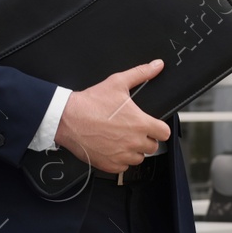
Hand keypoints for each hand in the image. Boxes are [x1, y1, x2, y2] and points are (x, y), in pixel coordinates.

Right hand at [54, 59, 171, 173]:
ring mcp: (121, 155)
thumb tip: (156, 65)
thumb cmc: (90, 103)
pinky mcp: (109, 164)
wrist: (67, 118)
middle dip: (146, 139)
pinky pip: (124, 167)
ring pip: (139, 158)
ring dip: (134, 150)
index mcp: (140, 123)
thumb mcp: (117, 82)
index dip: (160, 128)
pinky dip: (120, 159)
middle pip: (153, 147)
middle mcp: (133, 142)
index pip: (165, 133)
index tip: (153, 125)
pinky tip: (113, 147)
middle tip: (134, 130)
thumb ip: (141, 73)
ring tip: (123, 139)